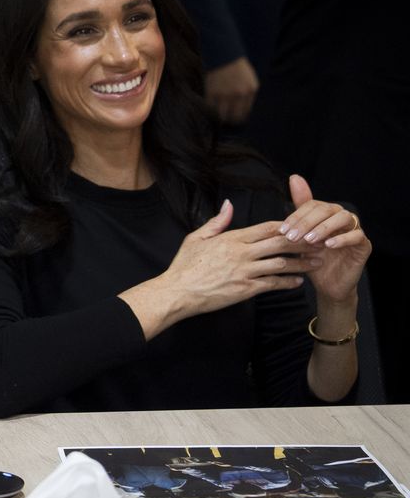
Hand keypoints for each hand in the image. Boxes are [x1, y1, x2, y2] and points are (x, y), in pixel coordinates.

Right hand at [159, 199, 308, 315]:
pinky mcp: (245, 289)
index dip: (288, 225)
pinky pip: (272, 284)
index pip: (267, 227)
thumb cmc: (184, 266)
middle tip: (321, 241)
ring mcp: (244, 271)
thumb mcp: (196, 238)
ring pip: (281, 264)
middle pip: (280, 243)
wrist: (176, 292)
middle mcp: (241, 253)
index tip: (303, 225)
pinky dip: (287, 282)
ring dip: (301, 263)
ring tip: (317, 262)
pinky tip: (298, 282)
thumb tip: (229, 205)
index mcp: (231, 238)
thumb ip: (217, 222)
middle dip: (303, 241)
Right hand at [204, 57, 258, 123]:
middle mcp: (239, 94)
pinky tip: (208, 106)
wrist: (224, 53)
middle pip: (233, 116)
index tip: (233, 120)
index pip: (245, 113)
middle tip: (224, 120)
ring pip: (221, 114)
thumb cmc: (237, 67)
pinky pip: (210, 106)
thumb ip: (248, 95)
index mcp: (251, 90)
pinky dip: (208, 108)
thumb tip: (241, 112)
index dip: (238, 118)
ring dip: (218, 116)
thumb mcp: (249, 80)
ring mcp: (225, 93)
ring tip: (215, 116)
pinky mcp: (212, 92)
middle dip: (228, 120)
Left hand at [280, 174, 370, 303]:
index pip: (311, 205)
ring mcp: (354, 230)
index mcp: (325, 214)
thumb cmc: (312, 259)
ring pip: (343, 218)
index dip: (296, 216)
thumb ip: (297, 213)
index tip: (282, 230)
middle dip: (306, 222)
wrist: (327, 285)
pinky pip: (357, 236)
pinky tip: (329, 245)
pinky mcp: (364, 245)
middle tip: (292, 236)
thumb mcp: (299, 238)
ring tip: (309, 240)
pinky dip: (342, 239)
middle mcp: (340, 218)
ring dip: (324, 228)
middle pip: (326, 209)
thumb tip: (294, 177)